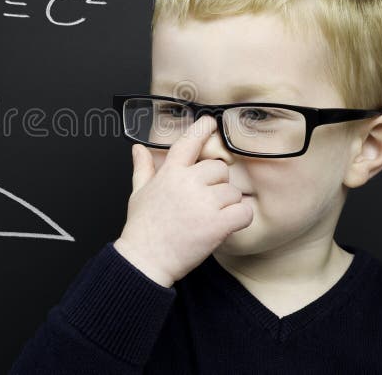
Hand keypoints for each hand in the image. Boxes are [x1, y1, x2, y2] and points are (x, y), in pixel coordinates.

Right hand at [113, 115, 253, 287]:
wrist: (145, 260)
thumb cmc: (142, 228)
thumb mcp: (138, 193)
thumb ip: (142, 168)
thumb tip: (138, 149)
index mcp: (170, 173)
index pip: (189, 142)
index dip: (202, 129)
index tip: (210, 122)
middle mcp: (188, 183)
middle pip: (220, 169)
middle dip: (217, 184)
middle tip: (205, 201)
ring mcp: (203, 203)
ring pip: (233, 191)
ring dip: (227, 204)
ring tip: (209, 218)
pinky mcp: (216, 224)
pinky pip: (243, 212)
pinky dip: (240, 218)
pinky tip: (228, 225)